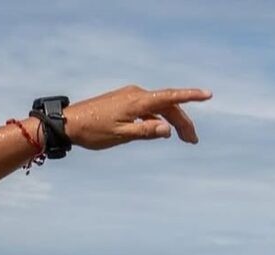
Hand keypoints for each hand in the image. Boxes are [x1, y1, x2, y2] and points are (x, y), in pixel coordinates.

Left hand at [63, 85, 212, 149]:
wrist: (66, 123)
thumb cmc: (92, 131)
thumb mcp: (120, 135)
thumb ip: (145, 131)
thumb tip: (168, 128)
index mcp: (137, 102)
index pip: (170, 97)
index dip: (190, 96)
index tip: (208, 95)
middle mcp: (135, 95)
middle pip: (167, 105)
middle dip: (182, 121)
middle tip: (192, 140)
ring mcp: (128, 97)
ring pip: (157, 107)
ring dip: (170, 120)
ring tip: (181, 138)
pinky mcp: (122, 101)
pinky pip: (146, 108)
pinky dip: (156, 117)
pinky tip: (159, 128)